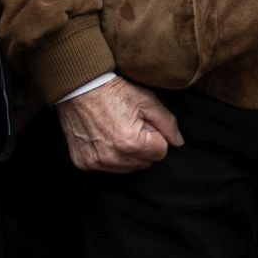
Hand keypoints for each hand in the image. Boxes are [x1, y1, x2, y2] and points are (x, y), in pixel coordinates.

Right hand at [58, 78, 183, 172]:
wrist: (78, 89)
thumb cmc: (113, 92)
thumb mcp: (147, 101)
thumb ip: (167, 123)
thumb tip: (178, 142)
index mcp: (132, 143)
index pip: (161, 153)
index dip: (156, 137)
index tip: (145, 124)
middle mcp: (113, 157)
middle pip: (144, 163)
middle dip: (144, 147)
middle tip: (131, 126)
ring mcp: (96, 162)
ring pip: (127, 168)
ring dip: (128, 154)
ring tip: (117, 131)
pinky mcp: (84, 163)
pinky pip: (107, 168)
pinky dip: (110, 156)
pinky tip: (104, 138)